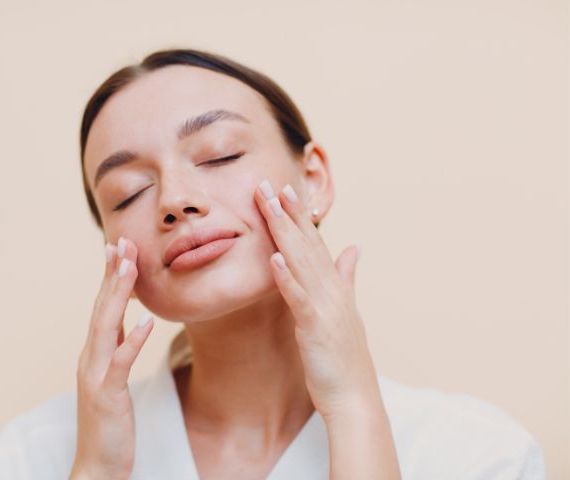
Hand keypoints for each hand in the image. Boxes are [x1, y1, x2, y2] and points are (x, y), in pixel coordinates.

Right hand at [70, 237, 153, 479]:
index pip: (102, 307)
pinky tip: (147, 321)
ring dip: (118, 295)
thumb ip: (116, 349)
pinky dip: (132, 340)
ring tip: (131, 267)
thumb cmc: (108, 425)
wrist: (97, 467)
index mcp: (93, 354)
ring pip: (106, 327)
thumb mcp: (112, 380)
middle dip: (113, 274)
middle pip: (101, 308)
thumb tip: (129, 322)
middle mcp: (90, 359)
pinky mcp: (107, 396)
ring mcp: (95, 376)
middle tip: (122, 241)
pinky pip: (121, 363)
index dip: (110, 277)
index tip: (118, 247)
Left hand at [254, 179, 379, 418]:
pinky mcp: (315, 326)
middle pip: (306, 244)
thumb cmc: (344, 357)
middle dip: (288, 212)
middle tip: (270, 184)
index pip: (315, 242)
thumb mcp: (346, 311)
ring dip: (285, 232)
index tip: (285, 189)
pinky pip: (298, 298)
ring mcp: (325, 306)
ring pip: (301, 261)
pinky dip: (286, 277)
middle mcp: (332, 289)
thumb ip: (347, 276)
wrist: (354, 397)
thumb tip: (354, 247)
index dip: (300, 215)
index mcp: (335, 285)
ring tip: (271, 205)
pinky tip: (273, 258)